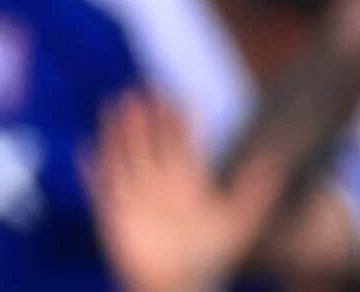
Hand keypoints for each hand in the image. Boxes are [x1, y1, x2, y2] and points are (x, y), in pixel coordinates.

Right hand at [85, 92, 286, 291]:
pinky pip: (99, 188)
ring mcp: (135, 196)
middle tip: (143, 87)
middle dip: (146, 116)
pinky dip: (90, 171)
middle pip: (150, 142)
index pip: (180, 142)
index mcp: (186, 182)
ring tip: (114, 104)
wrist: (177, 285)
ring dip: (118, 131)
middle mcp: (158, 183)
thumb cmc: (207, 257)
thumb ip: (253, 193)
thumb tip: (275, 162)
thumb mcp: (236, 223)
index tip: (177, 95)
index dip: (178, 119)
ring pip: (124, 155)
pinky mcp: (113, 214)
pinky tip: (84, 150)